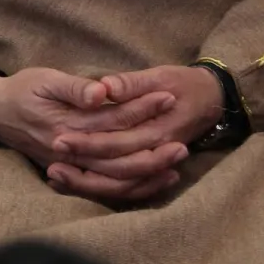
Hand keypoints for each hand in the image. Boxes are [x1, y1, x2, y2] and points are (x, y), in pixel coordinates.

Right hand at [0, 68, 187, 202]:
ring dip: (148, 172)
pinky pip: (106, 188)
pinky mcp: (72, 173)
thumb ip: (74, 87)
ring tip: (176, 161)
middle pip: (119, 157)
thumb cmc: (21, 89)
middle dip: (153, 148)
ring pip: (116, 178)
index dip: (142, 108)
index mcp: (66, 125)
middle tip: (183, 139)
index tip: (167, 96)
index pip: (113, 120)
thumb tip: (103, 92)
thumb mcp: (45, 78)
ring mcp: (71, 166)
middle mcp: (70, 152)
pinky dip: (133, 186)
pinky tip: (155, 178)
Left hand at [47, 65, 222, 199]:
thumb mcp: (160, 75)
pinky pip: (127, 185)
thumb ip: (131, 82)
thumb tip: (104, 87)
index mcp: (156, 129)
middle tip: (51, 162)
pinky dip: (103, 188)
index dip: (86, 142)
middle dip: (81, 167)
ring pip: (119, 184)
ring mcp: (154, 161)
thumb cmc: (184, 82)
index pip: (115, 142)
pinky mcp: (150, 165)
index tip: (58, 138)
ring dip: (88, 183)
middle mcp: (154, 152)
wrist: (212, 98)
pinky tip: (75, 184)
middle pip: (114, 169)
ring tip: (56, 176)